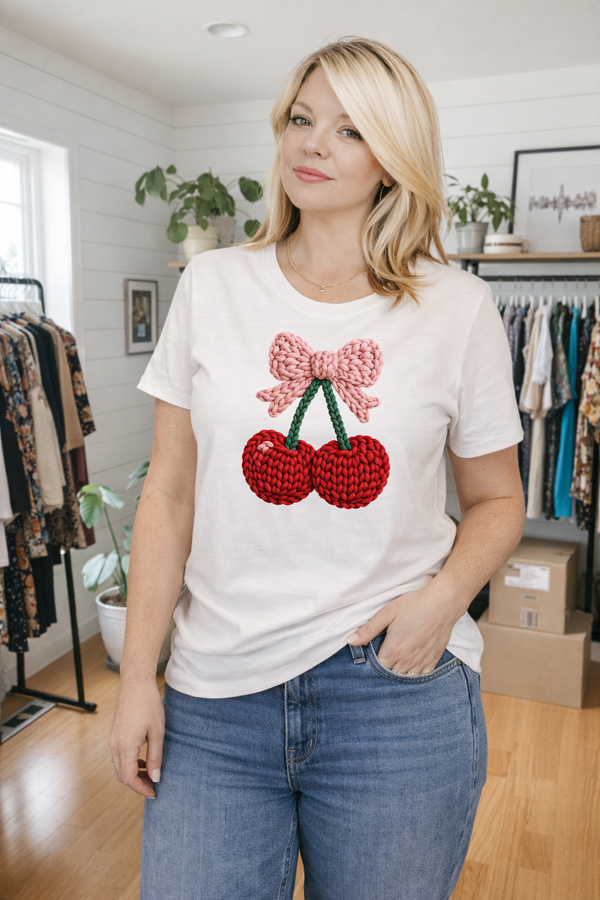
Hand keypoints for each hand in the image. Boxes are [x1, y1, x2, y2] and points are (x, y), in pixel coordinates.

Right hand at [109, 678, 164, 798]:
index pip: (129, 778)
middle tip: (153, 786)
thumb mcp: (157, 732)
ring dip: (133, 774)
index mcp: (126, 746)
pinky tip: (143, 760)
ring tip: (151, 774)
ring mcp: (113, 740)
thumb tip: (155, 778)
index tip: (154, 793)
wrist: (135, 683)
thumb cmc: (148, 704)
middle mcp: (115, 746)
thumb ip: (155, 757)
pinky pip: (119, 757)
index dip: (141, 788)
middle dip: (137, 784)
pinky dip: (130, 764)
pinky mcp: (114, 735)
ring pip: (120, 767)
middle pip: (122, 776)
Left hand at [346, 584, 462, 674]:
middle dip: (388, 664)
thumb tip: (350, 640)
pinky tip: (414, 658)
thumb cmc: (414, 605)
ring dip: (401, 668)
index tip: (377, 649)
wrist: (443, 603)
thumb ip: (368, 629)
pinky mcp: (434, 659)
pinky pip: (422, 673)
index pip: (379, 666)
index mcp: (393, 650)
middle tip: (389, 650)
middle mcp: (408, 660)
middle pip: (392, 672)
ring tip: (400, 654)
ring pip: (407, 675)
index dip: (376, 659)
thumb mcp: (387, 613)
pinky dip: (416, 669)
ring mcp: (422, 661)